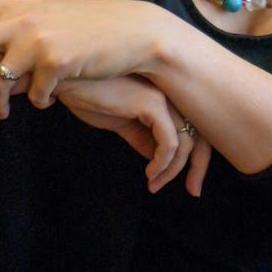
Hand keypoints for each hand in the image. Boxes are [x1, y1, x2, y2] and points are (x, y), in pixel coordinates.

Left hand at [0, 0, 172, 114]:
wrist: (134, 32)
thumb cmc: (91, 29)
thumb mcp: (50, 20)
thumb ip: (19, 28)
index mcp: (18, 6)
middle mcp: (22, 18)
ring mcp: (37, 39)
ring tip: (7, 112)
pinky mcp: (55, 61)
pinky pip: (33, 96)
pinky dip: (42, 101)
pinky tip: (57, 94)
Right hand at [56, 76, 211, 195]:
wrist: (70, 80)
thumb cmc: (92, 94)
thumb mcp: (122, 120)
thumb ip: (142, 136)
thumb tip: (157, 160)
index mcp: (166, 95)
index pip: (198, 127)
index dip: (199, 157)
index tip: (190, 184)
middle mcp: (170, 93)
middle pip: (202, 133)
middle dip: (199, 167)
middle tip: (193, 192)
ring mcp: (164, 96)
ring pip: (186, 142)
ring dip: (172, 171)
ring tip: (154, 184)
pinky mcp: (152, 103)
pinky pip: (169, 142)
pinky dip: (163, 163)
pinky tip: (149, 173)